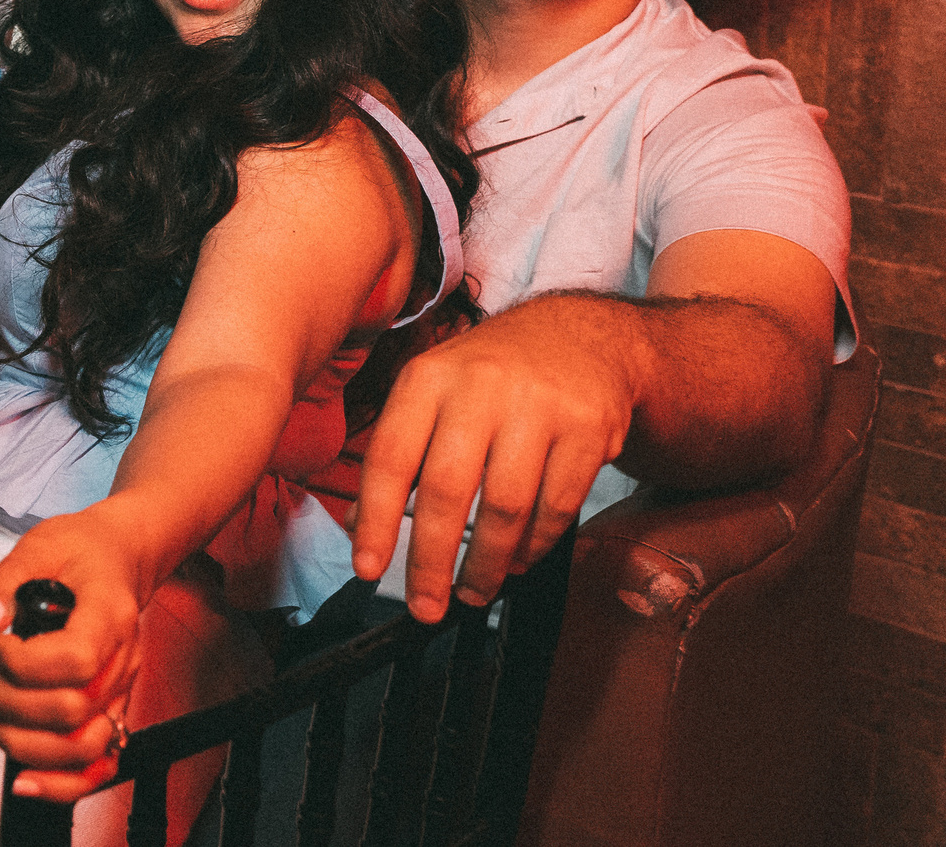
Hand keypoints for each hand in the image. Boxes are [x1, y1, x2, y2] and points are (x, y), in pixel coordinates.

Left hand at [0, 508, 145, 802]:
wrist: (119, 558)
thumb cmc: (80, 552)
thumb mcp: (38, 546)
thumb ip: (7, 583)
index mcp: (108, 616)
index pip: (75, 660)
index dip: (23, 664)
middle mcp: (121, 661)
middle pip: (74, 713)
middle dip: (12, 702)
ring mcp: (120, 692)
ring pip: (84, 748)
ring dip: (25, 743)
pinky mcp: (110, 711)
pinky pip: (96, 765)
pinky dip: (60, 783)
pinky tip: (23, 777)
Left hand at [348, 296, 635, 621]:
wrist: (580, 339)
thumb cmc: (491, 377)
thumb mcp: (433, 394)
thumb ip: (398, 453)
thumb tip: (358, 524)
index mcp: (428, 378)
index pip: (391, 457)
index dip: (376, 520)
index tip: (366, 568)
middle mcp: (479, 386)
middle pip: (446, 489)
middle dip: (430, 560)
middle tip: (425, 606)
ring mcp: (538, 406)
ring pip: (505, 506)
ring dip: (485, 563)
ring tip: (473, 591)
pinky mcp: (587, 430)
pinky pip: (556, 507)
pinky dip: (532, 547)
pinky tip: (515, 561)